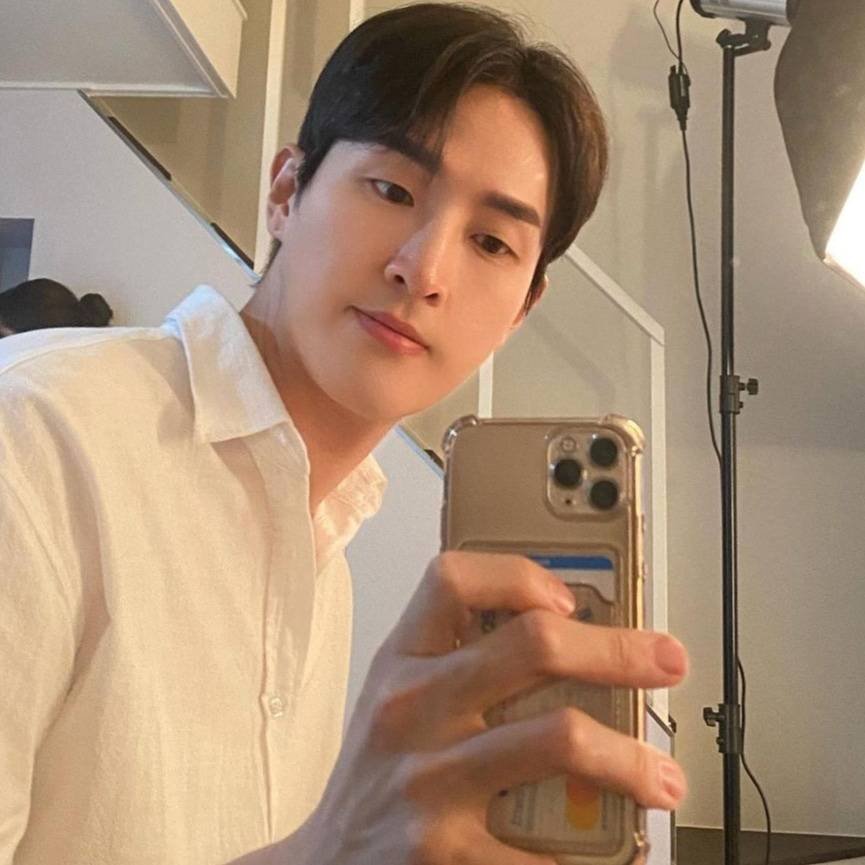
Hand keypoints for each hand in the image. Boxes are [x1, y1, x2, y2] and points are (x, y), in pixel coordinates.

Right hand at [292, 551, 687, 864]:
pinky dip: (593, 853)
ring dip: (631, 759)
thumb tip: (563, 635)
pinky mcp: (443, 854)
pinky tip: (611, 850)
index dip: (521, 576)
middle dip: (618, 650)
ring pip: (559, 738)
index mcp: (402, 661)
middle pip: (534, 644)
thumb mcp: (399, 698)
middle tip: (665, 660)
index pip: (454, 579)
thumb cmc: (378, 772)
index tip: (570, 598)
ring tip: (663, 778)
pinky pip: (544, 849)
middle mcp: (412, 709)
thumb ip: (457, 662)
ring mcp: (428, 781)